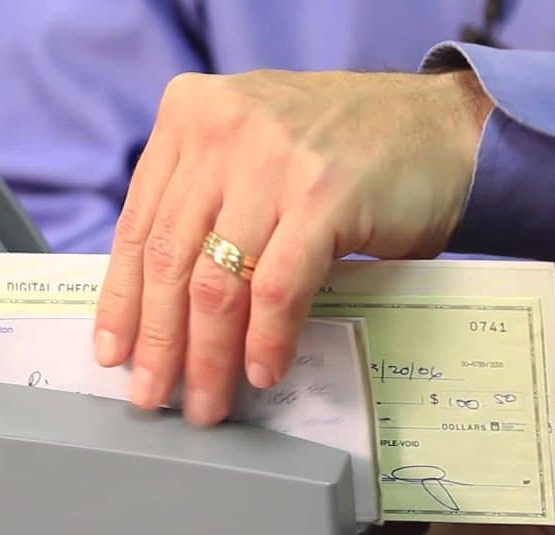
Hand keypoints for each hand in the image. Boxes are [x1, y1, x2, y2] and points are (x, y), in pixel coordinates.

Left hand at [93, 68, 493, 423]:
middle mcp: (223, 130)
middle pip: (170, 259)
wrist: (441, 125)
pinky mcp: (324, 196)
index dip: (122, 299)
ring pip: (216, 282)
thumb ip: (205, 201)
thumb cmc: (343, 148)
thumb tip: (159, 303)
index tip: (113, 352)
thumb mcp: (252, 150)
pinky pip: (276, 289)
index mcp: (190, 115)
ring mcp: (272, 161)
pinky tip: (262, 370)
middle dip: (159, 342)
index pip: (139, 225)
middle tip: (153, 393)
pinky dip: (265, 339)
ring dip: (209, 356)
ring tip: (209, 400)